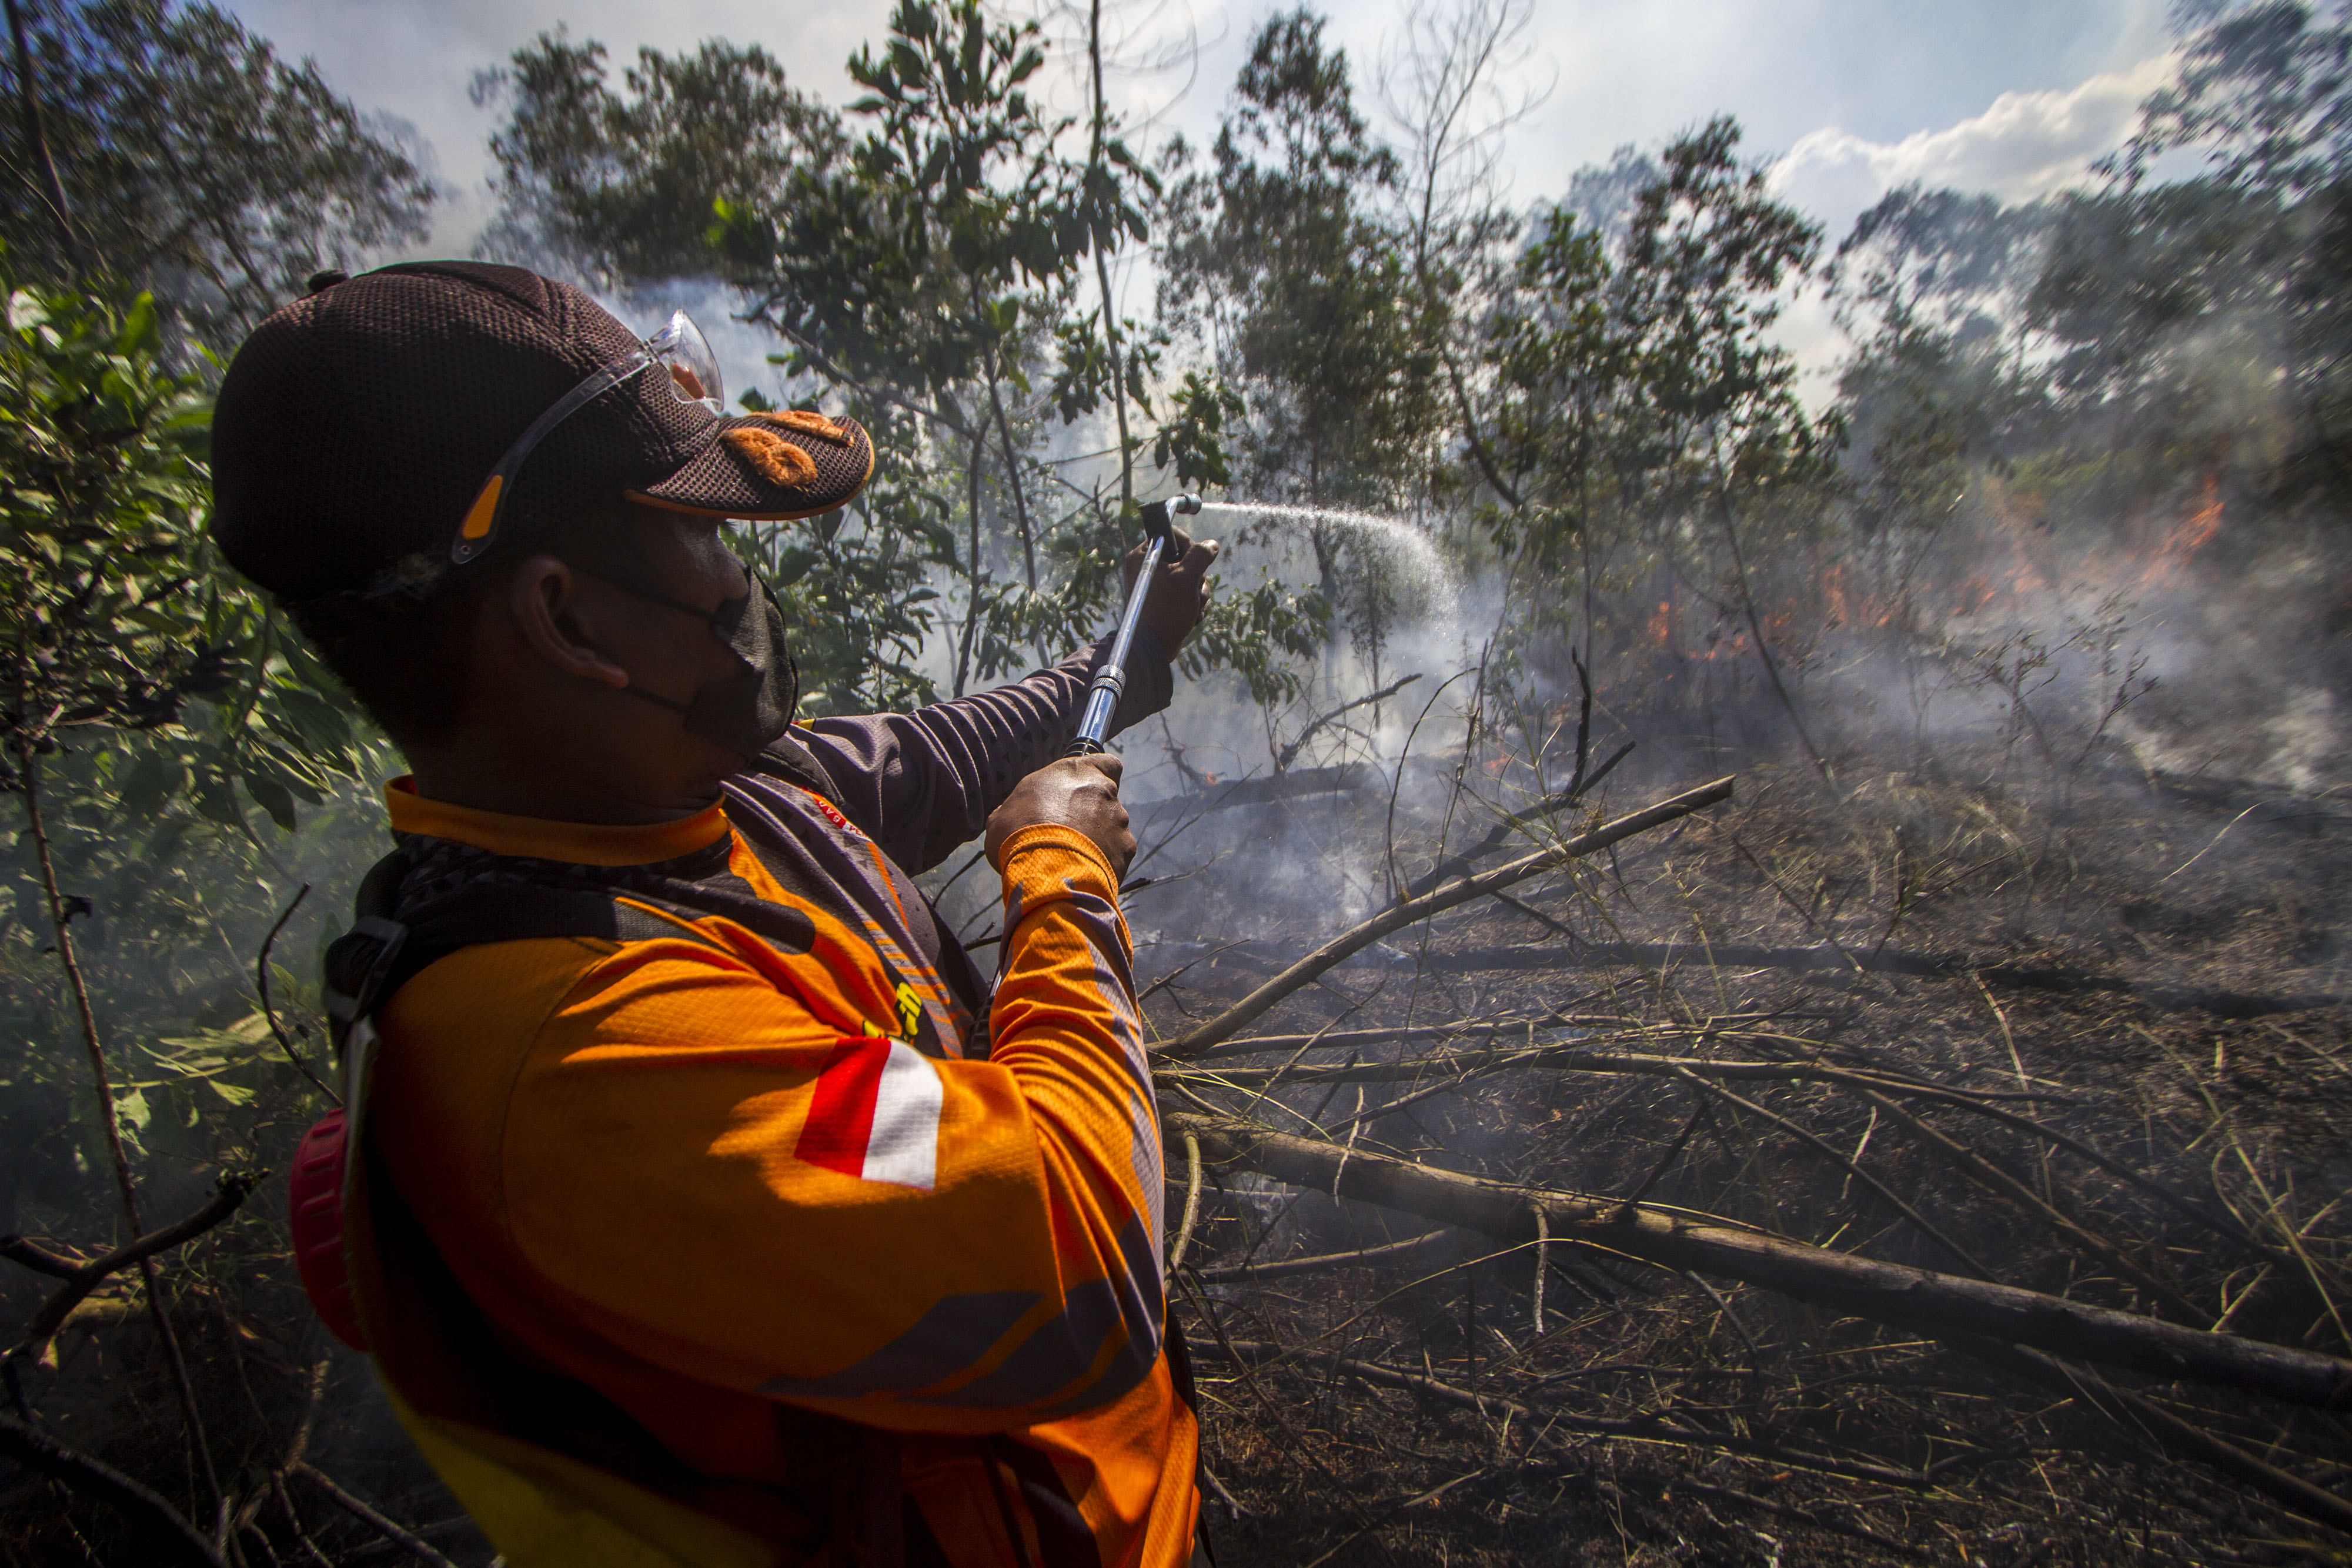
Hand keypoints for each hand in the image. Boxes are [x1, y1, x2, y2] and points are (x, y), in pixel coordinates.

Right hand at [987, 755, 1133, 876]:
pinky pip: (1117, 852)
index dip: (1099, 775)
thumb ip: (1020, 806)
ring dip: (1098, 838)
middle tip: (1068, 833)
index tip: (1087, 788)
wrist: (1046, 869)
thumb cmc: (1019, 834)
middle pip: (1105, 799)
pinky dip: (1105, 860)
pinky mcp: (1126, 848)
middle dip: (1091, 814)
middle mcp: (1103, 790)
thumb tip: (1013, 815)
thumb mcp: (1004, 813)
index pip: (1106, 762)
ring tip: (1073, 858)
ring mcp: (1118, 819)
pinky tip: (1085, 870)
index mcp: (1075, 771)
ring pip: (1112, 827)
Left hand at [1124, 525, 1219, 652]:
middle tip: (1192, 590)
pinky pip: (1187, 594)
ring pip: (1190, 578)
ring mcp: (1157, 585)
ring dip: (1198, 593)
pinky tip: (1190, 617)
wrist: (1153, 648)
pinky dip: (1193, 604)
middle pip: (1186, 558)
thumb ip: (1200, 556)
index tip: (1194, 562)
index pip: (1174, 535)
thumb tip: (1212, 545)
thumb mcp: (1186, 578)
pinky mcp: (1165, 600)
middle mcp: (1148, 567)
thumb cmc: (1165, 611)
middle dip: (1197, 577)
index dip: (1190, 547)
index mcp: (1144, 555)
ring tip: (1192, 608)